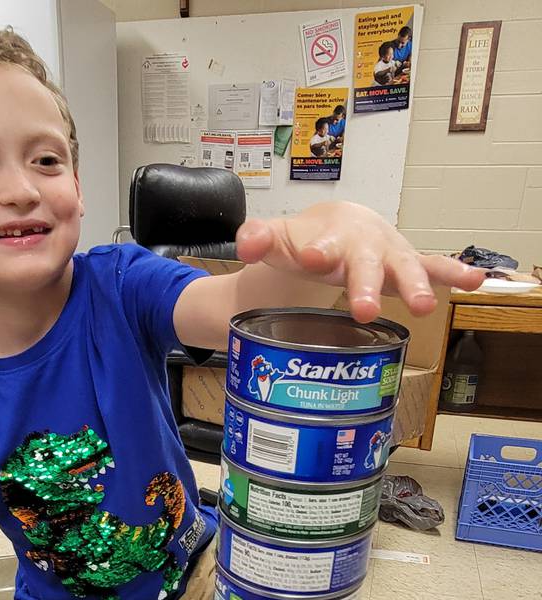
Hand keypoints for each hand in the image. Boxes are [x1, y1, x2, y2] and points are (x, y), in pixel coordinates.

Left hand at [235, 201, 484, 322]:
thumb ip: (258, 238)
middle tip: (362, 309)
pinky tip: (475, 280)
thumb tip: (245, 242)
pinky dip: (453, 272)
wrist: (336, 225)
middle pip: (364, 263)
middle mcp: (362, 241)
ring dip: (414, 285)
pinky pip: (433, 266)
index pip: (321, 244)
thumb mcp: (278, 239)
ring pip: (403, 266)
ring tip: (424, 305)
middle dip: (365, 285)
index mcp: (329, 234)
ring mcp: (388, 252)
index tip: (311, 258)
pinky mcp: (406, 264)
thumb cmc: (306, 238)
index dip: (317, 251)